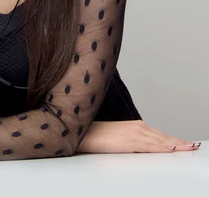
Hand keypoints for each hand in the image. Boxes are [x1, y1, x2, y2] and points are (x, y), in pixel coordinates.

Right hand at [77, 120, 200, 153]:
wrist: (83, 133)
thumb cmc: (98, 136)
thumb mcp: (119, 140)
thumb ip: (133, 143)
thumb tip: (143, 151)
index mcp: (135, 126)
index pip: (160, 135)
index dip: (175, 140)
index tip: (188, 144)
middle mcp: (137, 127)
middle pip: (164, 137)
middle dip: (180, 142)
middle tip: (194, 146)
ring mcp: (135, 133)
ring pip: (160, 141)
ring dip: (176, 144)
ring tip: (189, 148)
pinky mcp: (130, 141)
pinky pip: (150, 145)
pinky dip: (163, 146)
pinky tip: (172, 148)